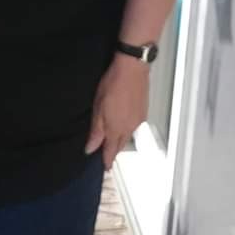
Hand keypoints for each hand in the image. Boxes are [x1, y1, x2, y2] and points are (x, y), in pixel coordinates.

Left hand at [85, 55, 149, 169]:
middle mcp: (130, 128)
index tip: (105, 167)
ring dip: (121, 138)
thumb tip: (91, 148)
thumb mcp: (98, 108)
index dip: (107, 160)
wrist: (132, 68)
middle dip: (114, 150)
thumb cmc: (113, 84)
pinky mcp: (143, 111)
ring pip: (128, 135)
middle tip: (108, 154)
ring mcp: (138, 119)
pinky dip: (128, 128)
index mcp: (116, 129)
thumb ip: (96, 130)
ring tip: (114, 137)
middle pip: (121, 145)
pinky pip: (134, 125)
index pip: (111, 151)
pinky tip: (124, 121)